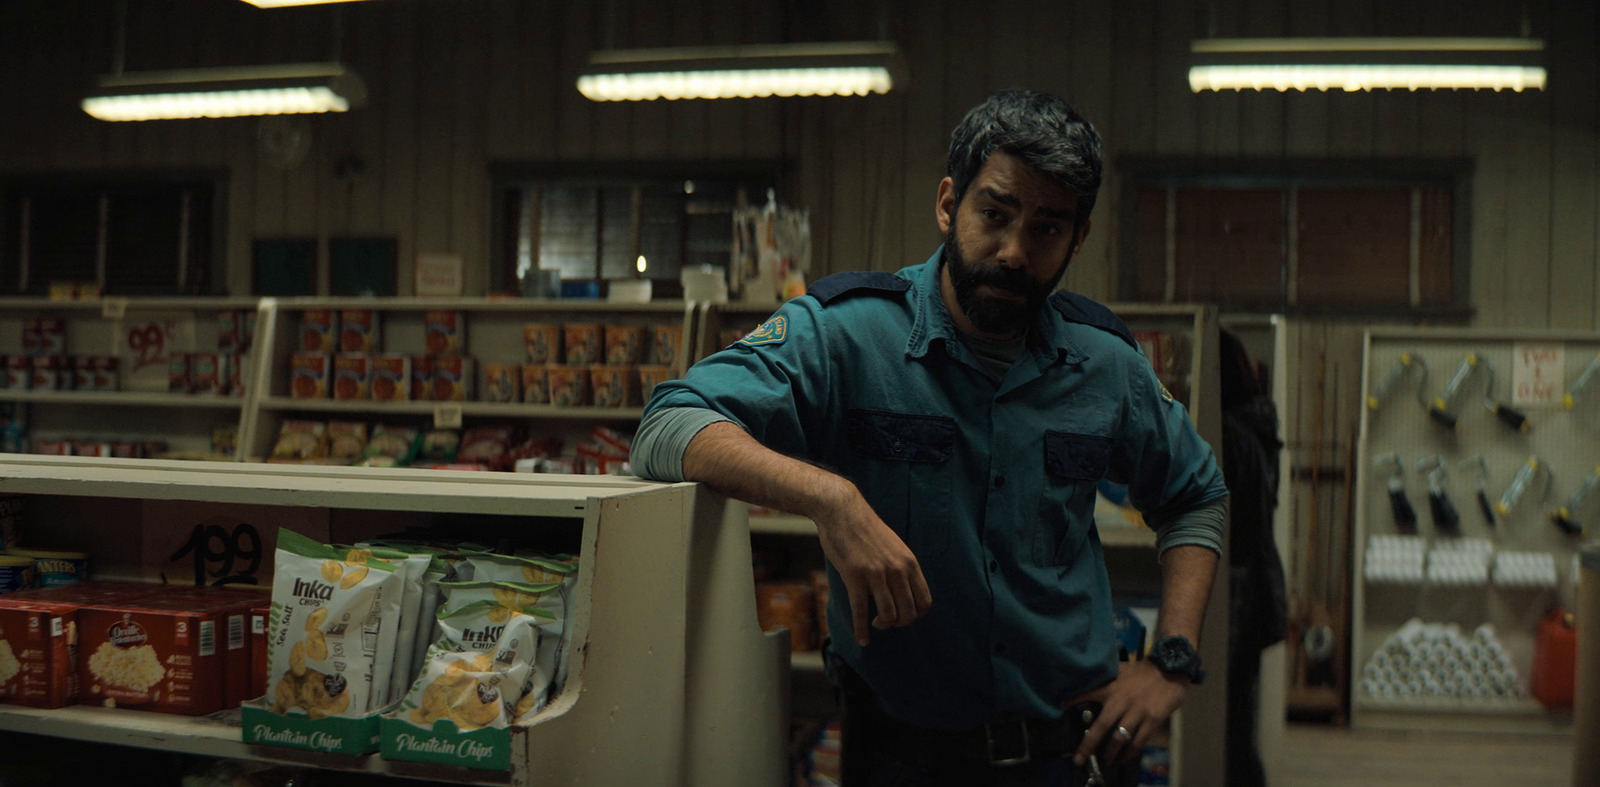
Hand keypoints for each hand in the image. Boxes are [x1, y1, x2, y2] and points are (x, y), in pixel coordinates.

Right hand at [812, 495, 932, 646]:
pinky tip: (862, 639)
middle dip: (900, 623)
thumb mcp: (894, 545)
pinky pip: (861, 611)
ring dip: (884, 625)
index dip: (916, 615)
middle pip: (909, 612)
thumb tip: (905, 589)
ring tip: (875, 623)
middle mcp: (897, 570)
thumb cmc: (866, 529)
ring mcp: (876, 574)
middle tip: (888, 621)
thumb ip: (901, 566)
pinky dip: (862, 630)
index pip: (925, 601)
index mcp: (909, 563)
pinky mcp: (855, 576)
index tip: (904, 616)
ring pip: (889, 615)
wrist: (842, 511)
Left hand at [1067, 660, 1188, 765]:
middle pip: (1101, 726)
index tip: (1057, 711)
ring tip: (1105, 761)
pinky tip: (1124, 757)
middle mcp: (1121, 700)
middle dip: (1088, 744)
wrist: (1169, 669)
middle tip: (1079, 758)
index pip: (1086, 694)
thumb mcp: (1120, 671)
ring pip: (1119, 737)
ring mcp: (1137, 711)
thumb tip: (1086, 685)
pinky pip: (1138, 741)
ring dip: (1110, 753)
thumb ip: (1105, 680)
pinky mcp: (1152, 720)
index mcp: (1111, 687)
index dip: (1071, 702)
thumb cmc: (1141, 672)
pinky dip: (1130, 752)